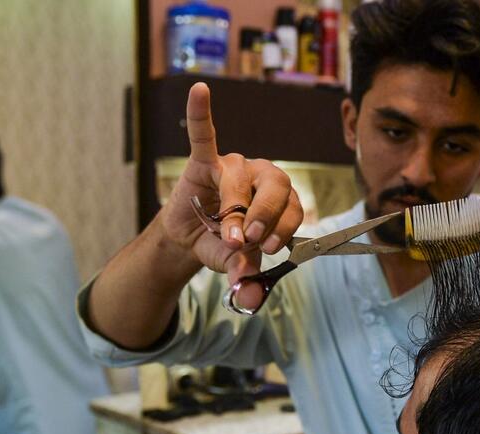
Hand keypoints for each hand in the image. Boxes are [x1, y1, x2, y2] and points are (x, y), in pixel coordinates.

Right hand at [161, 82, 303, 309]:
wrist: (187, 239)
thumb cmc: (220, 244)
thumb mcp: (234, 263)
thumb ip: (244, 275)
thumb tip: (248, 297)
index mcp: (277, 199)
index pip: (292, 207)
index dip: (284, 227)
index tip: (269, 249)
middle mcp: (260, 177)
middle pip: (277, 185)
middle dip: (267, 214)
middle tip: (254, 240)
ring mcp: (233, 166)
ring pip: (239, 179)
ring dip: (235, 208)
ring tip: (229, 235)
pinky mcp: (203, 160)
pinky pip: (203, 135)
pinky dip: (201, 113)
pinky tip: (200, 91)